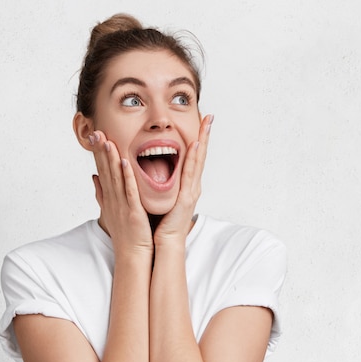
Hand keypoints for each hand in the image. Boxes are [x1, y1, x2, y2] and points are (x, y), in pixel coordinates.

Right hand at [89, 130, 153, 257]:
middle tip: (95, 131)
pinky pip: (129, 190)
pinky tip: (125, 162)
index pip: (102, 170)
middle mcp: (113, 199)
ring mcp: (121, 205)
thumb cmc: (126, 234)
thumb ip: (102, 193)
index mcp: (109, 197)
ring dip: (110, 159)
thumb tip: (94, 177)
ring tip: (106, 141)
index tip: (94, 136)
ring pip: (115, 177)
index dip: (97, 153)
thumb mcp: (111, 210)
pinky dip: (127, 176)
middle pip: (105, 171)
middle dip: (100, 151)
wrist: (133, 255)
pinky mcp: (132, 211)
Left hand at [153, 114, 212, 247]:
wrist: (164, 244)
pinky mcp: (184, 199)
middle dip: (205, 135)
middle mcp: (192, 186)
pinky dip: (190, 159)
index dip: (198, 139)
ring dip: (200, 142)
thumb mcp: (162, 197)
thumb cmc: (161, 223)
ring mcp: (190, 192)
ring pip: (196, 162)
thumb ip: (159, 183)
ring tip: (203, 125)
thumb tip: (152, 170)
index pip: (193, 158)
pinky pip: (186, 175)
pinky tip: (191, 145)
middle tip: (209, 117)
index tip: (201, 122)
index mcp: (186, 185)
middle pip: (200, 156)